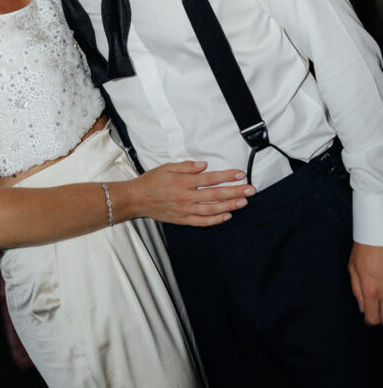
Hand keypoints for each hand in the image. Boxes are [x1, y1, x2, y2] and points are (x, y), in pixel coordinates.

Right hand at [135, 161, 253, 225]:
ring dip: (229, 206)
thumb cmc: (152, 181)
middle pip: (215, 195)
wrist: (137, 199)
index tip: (240, 174)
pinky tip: (227, 216)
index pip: (209, 179)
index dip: (226, 176)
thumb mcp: (167, 167)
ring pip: (211, 209)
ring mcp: (185, 210)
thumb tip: (204, 165)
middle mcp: (186, 197)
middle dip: (234, 192)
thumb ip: (186, 166)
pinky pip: (202, 222)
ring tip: (243, 202)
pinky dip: (215, 220)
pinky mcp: (183, 220)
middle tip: (250, 190)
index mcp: (182, 182)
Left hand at [349, 242, 382, 324]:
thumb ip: (357, 290)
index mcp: (371, 290)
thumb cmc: (366, 248)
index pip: (373, 318)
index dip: (371, 319)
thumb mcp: (353, 268)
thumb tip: (361, 307)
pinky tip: (382, 283)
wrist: (378, 235)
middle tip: (378, 307)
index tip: (370, 316)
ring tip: (380, 296)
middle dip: (382, 315)